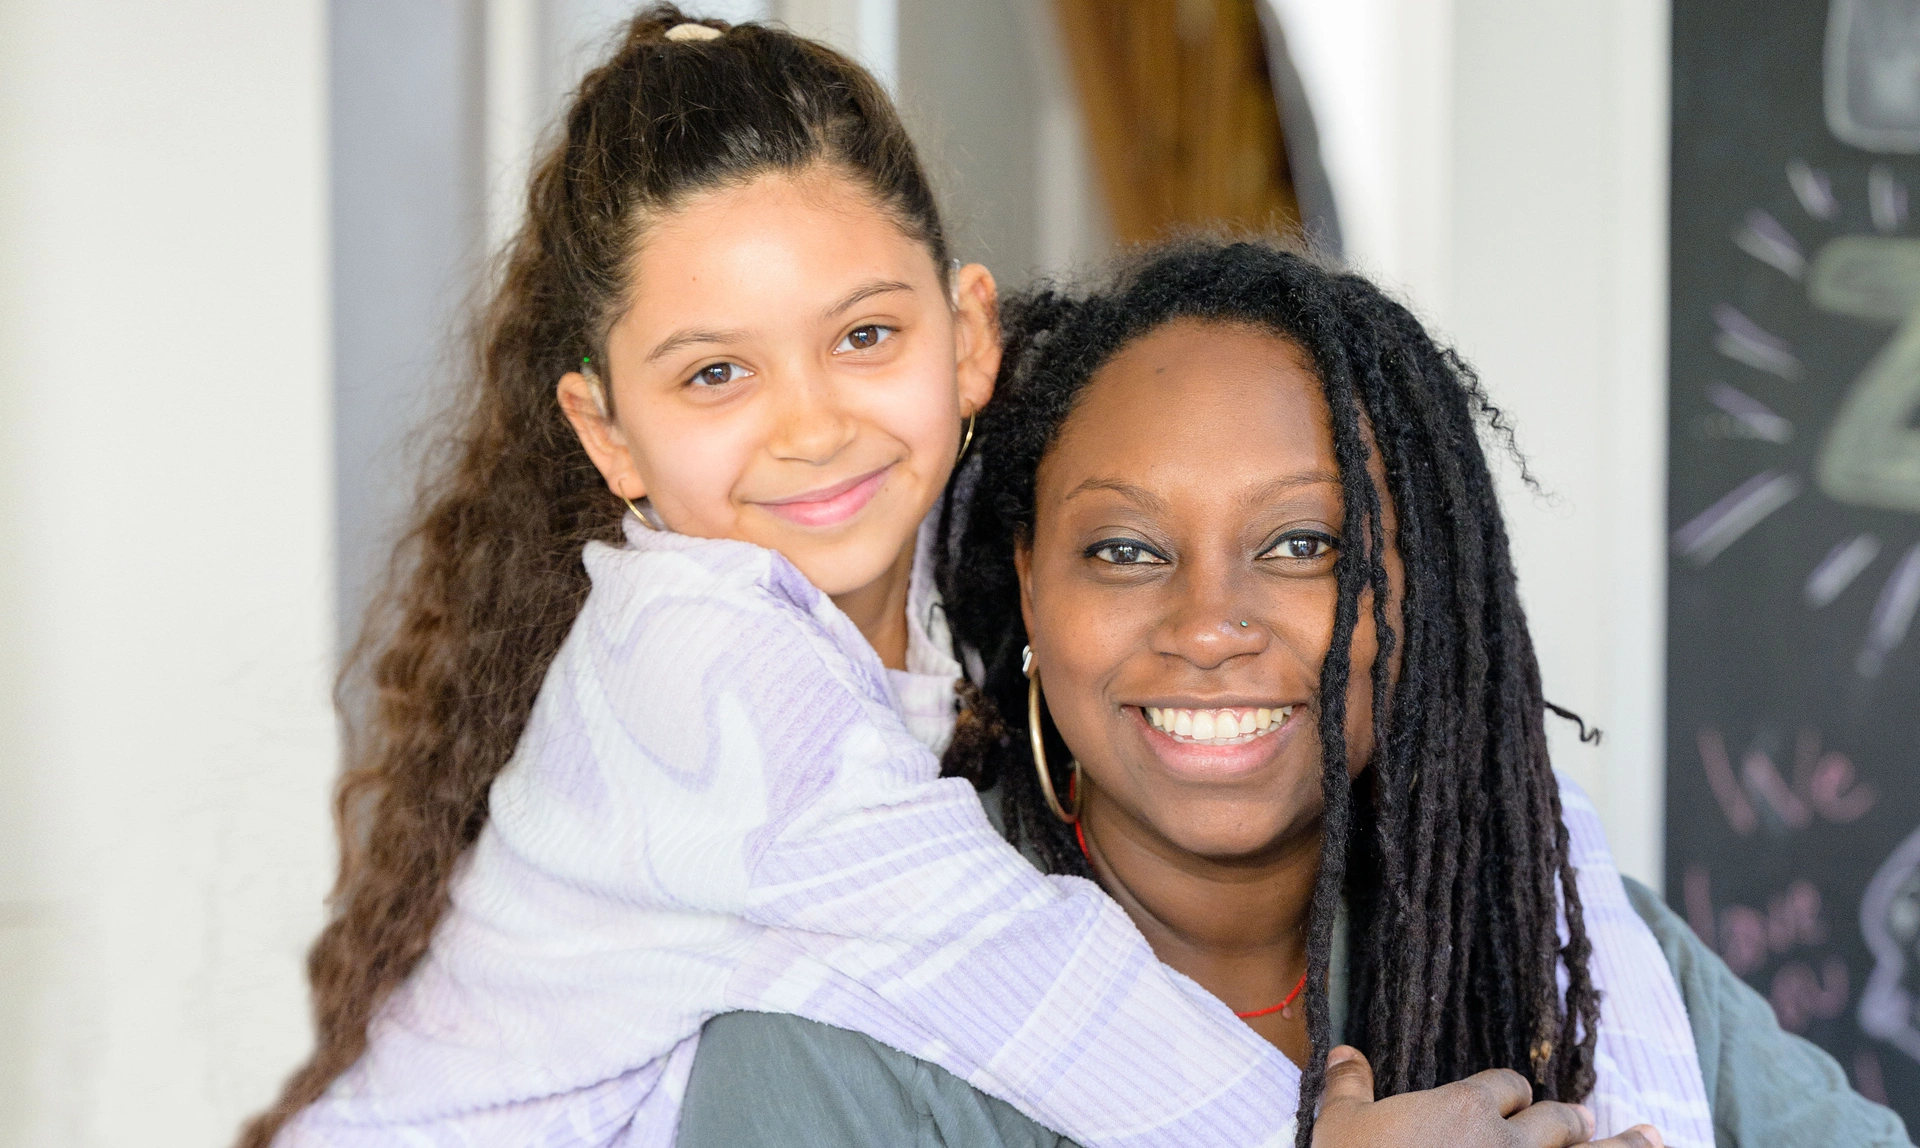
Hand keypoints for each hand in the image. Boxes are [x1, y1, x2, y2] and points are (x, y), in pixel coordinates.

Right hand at [1311, 1045, 1662, 1147]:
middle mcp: (1511, 1142)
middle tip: (1586, 1116)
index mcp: (1465, 1108)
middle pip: (1556, 1120)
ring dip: (1625, 1146)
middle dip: (1571, 1118)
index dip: (1511, 1091)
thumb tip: (1344, 1051)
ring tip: (1650, 1136)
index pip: (1505, 1086)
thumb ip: (1348, 1086)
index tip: (1513, 1097)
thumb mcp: (1340, 1126)